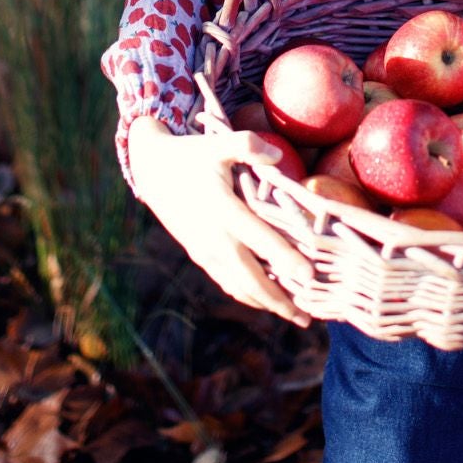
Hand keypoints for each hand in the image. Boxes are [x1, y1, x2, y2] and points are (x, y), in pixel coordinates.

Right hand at [127, 114, 313, 327]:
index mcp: (222, 210)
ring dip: (265, 303)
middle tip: (307, 319)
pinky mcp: (199, 255)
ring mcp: (205, 251)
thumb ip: (248, 145)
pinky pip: (226, 281)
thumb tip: (276, 155)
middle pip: (250, 278)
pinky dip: (247, 294)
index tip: (309, 275)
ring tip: (294, 315)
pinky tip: (266, 300)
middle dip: (278, 300)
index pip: (259, 239)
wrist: (153, 172)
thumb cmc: (192, 155)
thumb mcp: (218, 144)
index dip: (284, 258)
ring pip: (237, 286)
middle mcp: (214, 237)